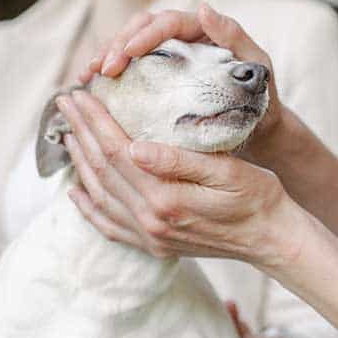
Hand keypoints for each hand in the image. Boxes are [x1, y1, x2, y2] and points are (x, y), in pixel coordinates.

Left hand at [55, 89, 306, 268]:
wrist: (273, 240)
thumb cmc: (258, 196)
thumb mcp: (229, 171)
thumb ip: (179, 161)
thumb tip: (134, 148)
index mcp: (166, 197)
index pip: (117, 150)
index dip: (95, 119)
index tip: (80, 93)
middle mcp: (150, 220)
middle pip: (102, 169)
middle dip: (81, 131)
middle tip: (64, 101)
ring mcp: (148, 236)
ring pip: (100, 194)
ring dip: (80, 161)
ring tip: (68, 132)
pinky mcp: (152, 244)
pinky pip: (109, 225)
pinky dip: (88, 207)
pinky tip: (75, 190)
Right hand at [77, 4, 285, 147]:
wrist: (260, 129)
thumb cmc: (262, 97)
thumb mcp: (257, 66)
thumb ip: (234, 37)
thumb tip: (205, 7)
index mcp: (203, 29)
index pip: (168, 22)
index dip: (145, 34)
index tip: (127, 53)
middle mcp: (182, 37)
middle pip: (141, 27)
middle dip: (117, 44)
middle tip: (101, 69)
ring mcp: (167, 55)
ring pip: (129, 44)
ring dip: (105, 55)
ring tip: (87, 76)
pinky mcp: (157, 75)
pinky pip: (128, 67)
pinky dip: (107, 74)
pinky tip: (89, 86)